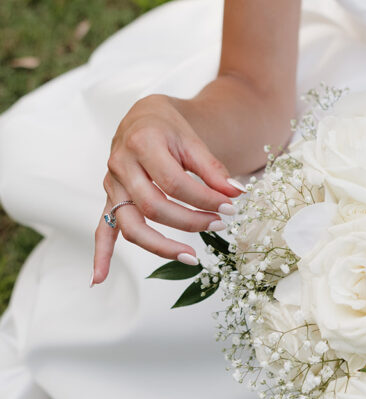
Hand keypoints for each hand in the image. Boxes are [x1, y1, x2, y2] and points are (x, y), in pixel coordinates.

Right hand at [91, 94, 241, 284]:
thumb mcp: (192, 140)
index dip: (205, 199)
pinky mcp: (110, 201)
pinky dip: (101, 256)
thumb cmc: (168, 129)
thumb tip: (236, 195)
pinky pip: (102, 231)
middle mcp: (121, 165)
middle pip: (153, 207)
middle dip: (190, 222)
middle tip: (219, 225)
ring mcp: (113, 186)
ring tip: (192, 259)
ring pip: (131, 225)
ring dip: (160, 246)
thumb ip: (212, 169)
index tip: (230, 207)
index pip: (175, 183)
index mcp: (142, 143)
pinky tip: (98, 280)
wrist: (142, 118)